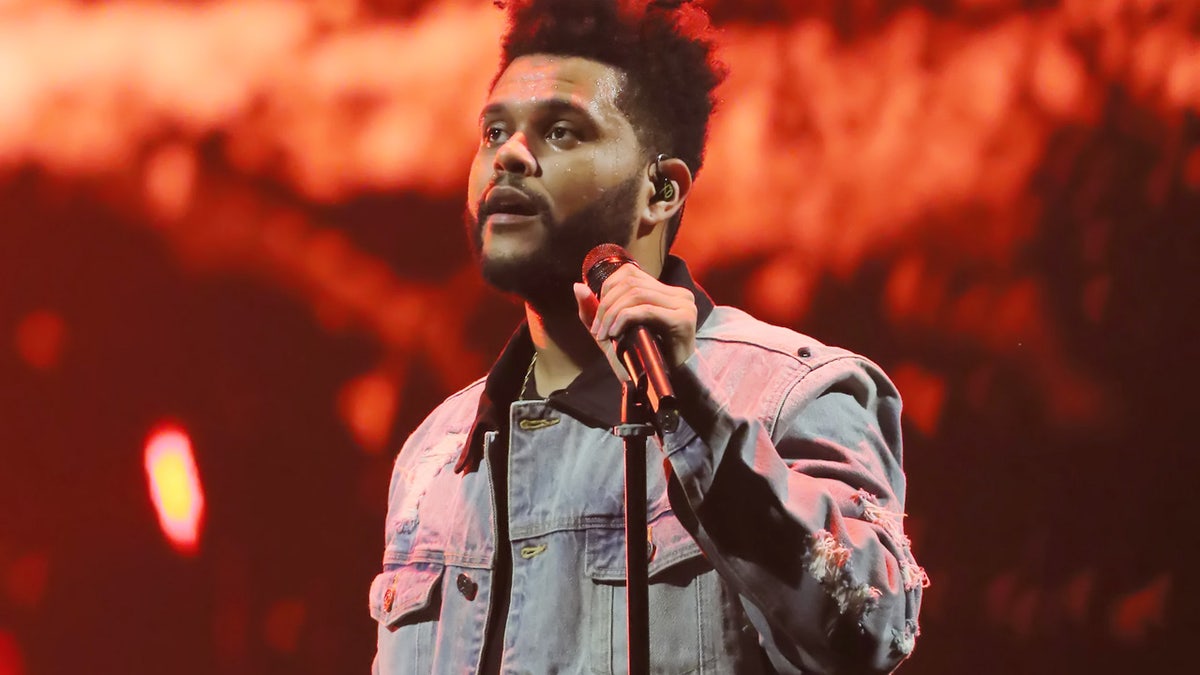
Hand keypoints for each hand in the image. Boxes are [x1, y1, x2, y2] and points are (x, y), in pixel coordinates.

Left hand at [572, 263, 697, 367]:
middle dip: (607, 305)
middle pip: (631, 282)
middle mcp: (677, 293)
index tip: (598, 315)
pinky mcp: (682, 319)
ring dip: (613, 313)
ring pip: (636, 293)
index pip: (630, 273)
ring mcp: (683, 304)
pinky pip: (646, 310)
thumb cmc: (646, 356)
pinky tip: (616, 333)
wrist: (670, 382)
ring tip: (604, 333)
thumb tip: (577, 286)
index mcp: (665, 290)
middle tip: (598, 329)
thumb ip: (596, 309)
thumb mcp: (615, 330)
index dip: (608, 288)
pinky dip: (624, 319)